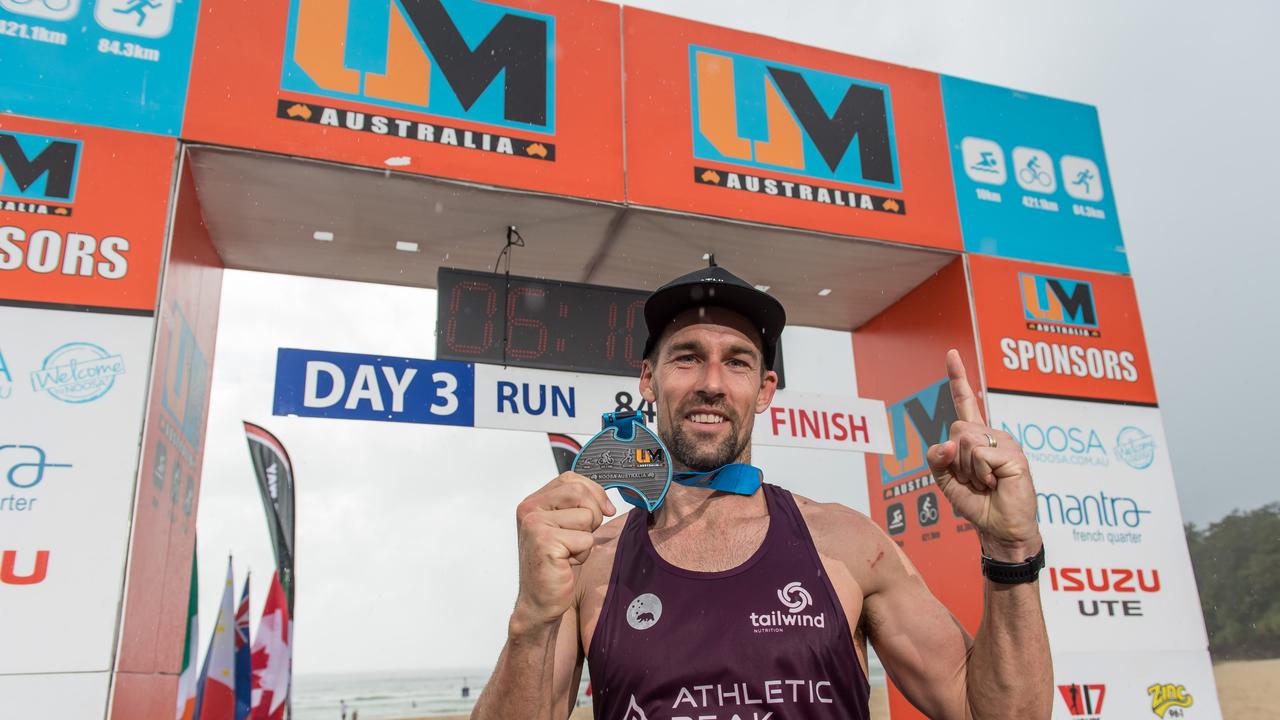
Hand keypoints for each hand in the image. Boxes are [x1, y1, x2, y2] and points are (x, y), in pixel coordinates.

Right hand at [511, 472, 616, 632]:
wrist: (540, 600)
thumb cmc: (555, 564)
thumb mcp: (565, 527)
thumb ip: (578, 507)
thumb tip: (607, 503)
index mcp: (533, 502)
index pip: (570, 479)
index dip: (593, 492)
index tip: (603, 510)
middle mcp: (530, 509)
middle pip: (580, 492)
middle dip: (592, 515)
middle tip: (580, 538)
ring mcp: (536, 525)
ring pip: (586, 516)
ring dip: (586, 539)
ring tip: (569, 552)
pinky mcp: (546, 543)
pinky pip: (585, 539)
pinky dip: (582, 554)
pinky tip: (566, 563)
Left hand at [926, 350, 1040, 561]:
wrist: (999, 529)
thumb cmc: (977, 504)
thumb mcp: (946, 481)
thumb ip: (938, 459)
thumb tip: (948, 443)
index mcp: (976, 438)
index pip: (965, 402)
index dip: (958, 378)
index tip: (952, 354)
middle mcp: (993, 435)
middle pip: (956, 429)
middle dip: (956, 461)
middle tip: (974, 480)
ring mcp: (1007, 443)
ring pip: (966, 442)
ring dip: (968, 470)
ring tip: (986, 483)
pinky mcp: (1015, 456)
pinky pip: (981, 455)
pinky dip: (980, 474)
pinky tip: (995, 484)